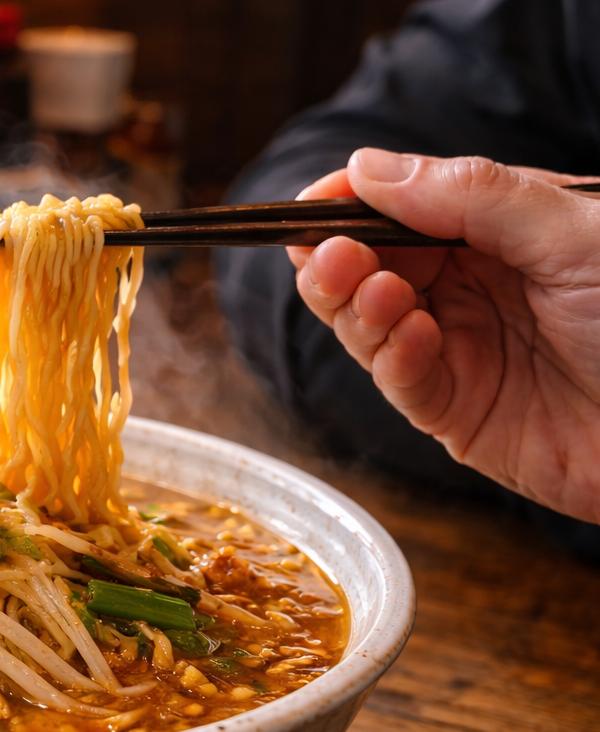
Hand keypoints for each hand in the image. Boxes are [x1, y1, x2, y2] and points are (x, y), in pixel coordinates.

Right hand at [287, 150, 599, 524]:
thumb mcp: (572, 232)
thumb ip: (470, 196)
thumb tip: (368, 167)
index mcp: (497, 230)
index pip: (400, 207)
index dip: (350, 203)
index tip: (313, 204)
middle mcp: (470, 286)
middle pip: (368, 266)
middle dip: (337, 258)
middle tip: (330, 256)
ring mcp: (458, 348)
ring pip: (367, 324)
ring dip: (354, 305)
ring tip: (370, 291)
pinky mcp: (455, 412)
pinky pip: (400, 381)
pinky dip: (392, 356)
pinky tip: (409, 336)